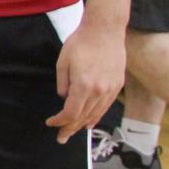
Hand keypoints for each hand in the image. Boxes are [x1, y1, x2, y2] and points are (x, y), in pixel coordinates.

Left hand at [49, 22, 124, 142]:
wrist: (105, 30)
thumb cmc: (80, 43)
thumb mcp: (63, 62)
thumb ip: (63, 84)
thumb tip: (64, 97)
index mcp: (83, 86)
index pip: (70, 112)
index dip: (59, 121)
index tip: (50, 123)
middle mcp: (99, 91)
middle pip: (83, 117)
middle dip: (70, 129)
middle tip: (61, 138)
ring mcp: (110, 89)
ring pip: (96, 114)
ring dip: (83, 125)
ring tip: (74, 132)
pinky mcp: (117, 85)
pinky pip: (106, 106)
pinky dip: (97, 116)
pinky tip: (91, 122)